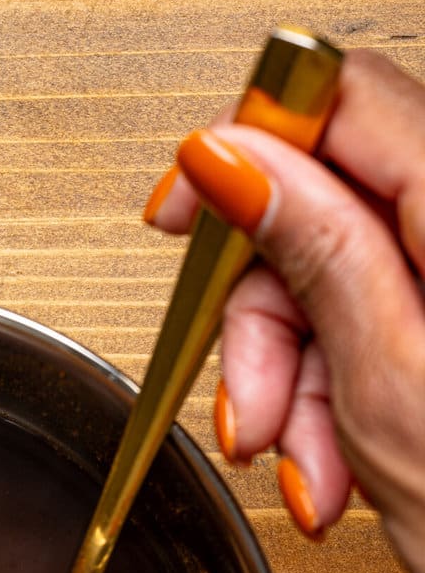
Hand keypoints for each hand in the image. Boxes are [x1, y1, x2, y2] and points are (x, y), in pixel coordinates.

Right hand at [143, 47, 424, 572]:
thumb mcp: (389, 382)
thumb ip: (317, 246)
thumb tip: (234, 155)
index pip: (343, 99)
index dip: (248, 146)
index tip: (184, 212)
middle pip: (329, 209)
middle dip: (267, 320)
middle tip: (253, 411)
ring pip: (340, 283)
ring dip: (295, 384)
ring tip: (310, 473)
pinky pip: (376, 330)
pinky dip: (336, 401)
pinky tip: (339, 469)